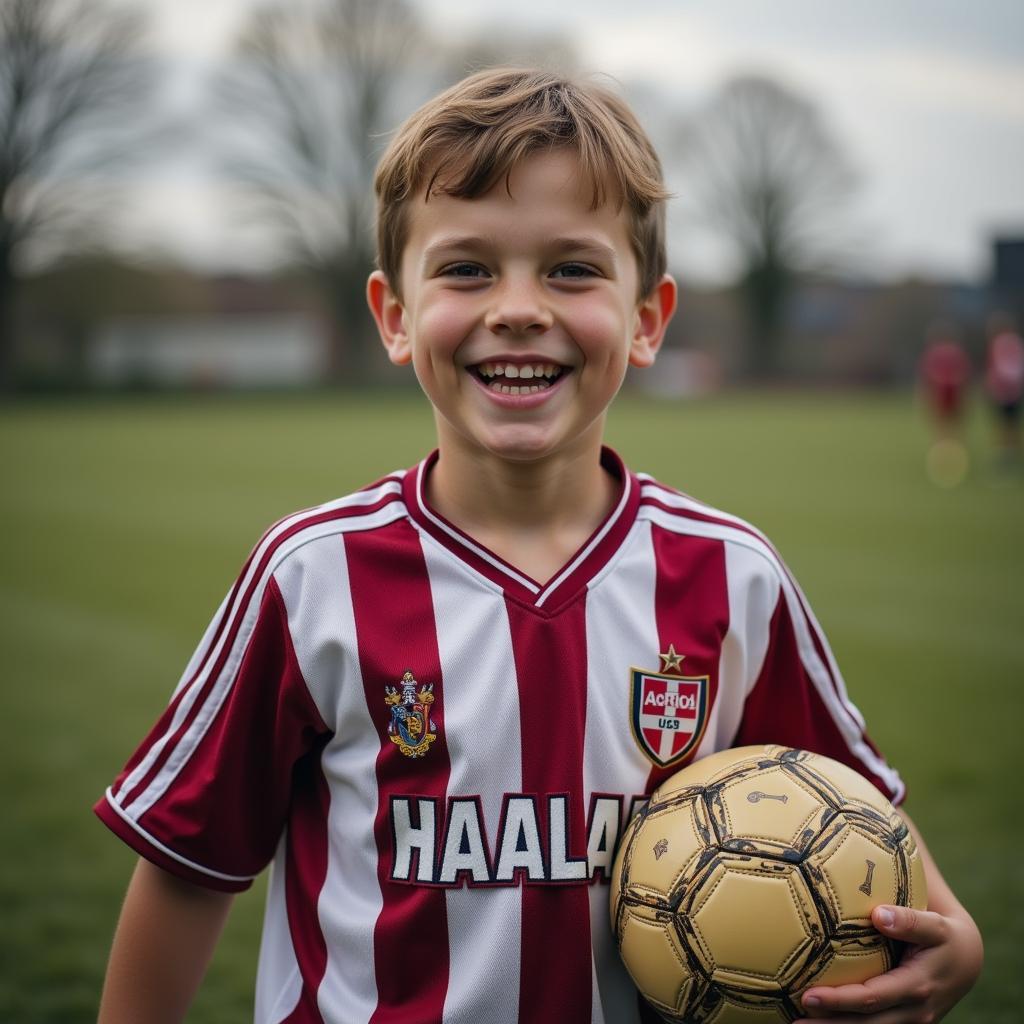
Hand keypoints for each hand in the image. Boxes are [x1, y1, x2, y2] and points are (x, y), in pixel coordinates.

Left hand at [796, 903, 982, 1022]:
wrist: (966, 961)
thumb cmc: (945, 936)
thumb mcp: (936, 925)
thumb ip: (910, 920)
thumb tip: (879, 915)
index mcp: (916, 988)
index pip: (871, 999)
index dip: (840, 1000)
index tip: (808, 995)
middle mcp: (914, 1013)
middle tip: (795, 1020)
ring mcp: (909, 1023)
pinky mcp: (904, 1023)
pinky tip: (822, 1023)